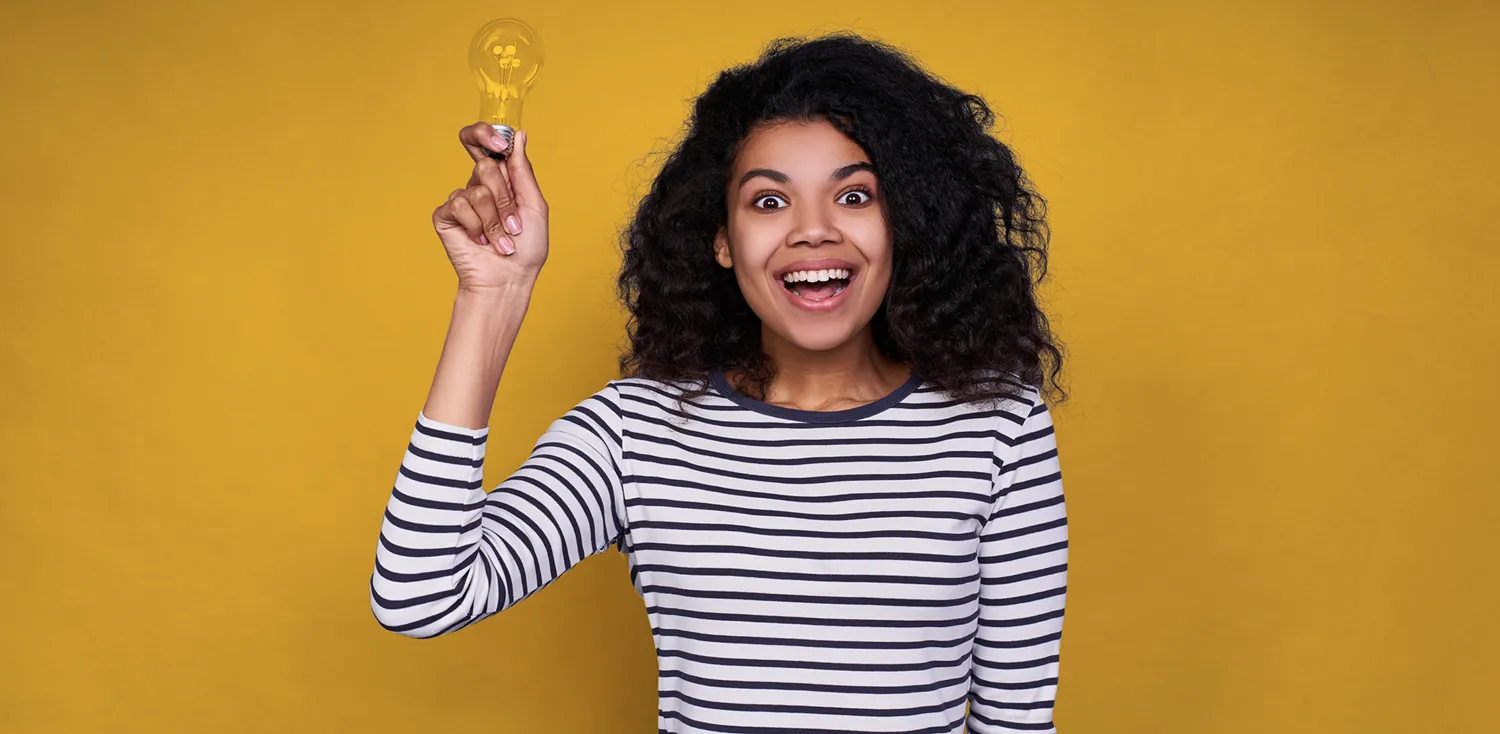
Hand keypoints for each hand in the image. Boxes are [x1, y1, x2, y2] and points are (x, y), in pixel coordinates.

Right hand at [431, 122, 548, 291]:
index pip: (481, 140)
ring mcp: (461, 200)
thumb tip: (518, 135)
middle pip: (486, 167)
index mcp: (500, 179)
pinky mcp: (445, 215)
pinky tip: (480, 242)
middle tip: (514, 225)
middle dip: (505, 199)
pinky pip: (459, 204)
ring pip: (476, 190)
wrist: (509, 279)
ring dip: (495, 220)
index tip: (500, 145)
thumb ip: (523, 170)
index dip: (484, 134)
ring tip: (501, 242)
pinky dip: (476, 226)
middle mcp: (478, 185)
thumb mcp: (534, 204)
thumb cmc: (526, 247)